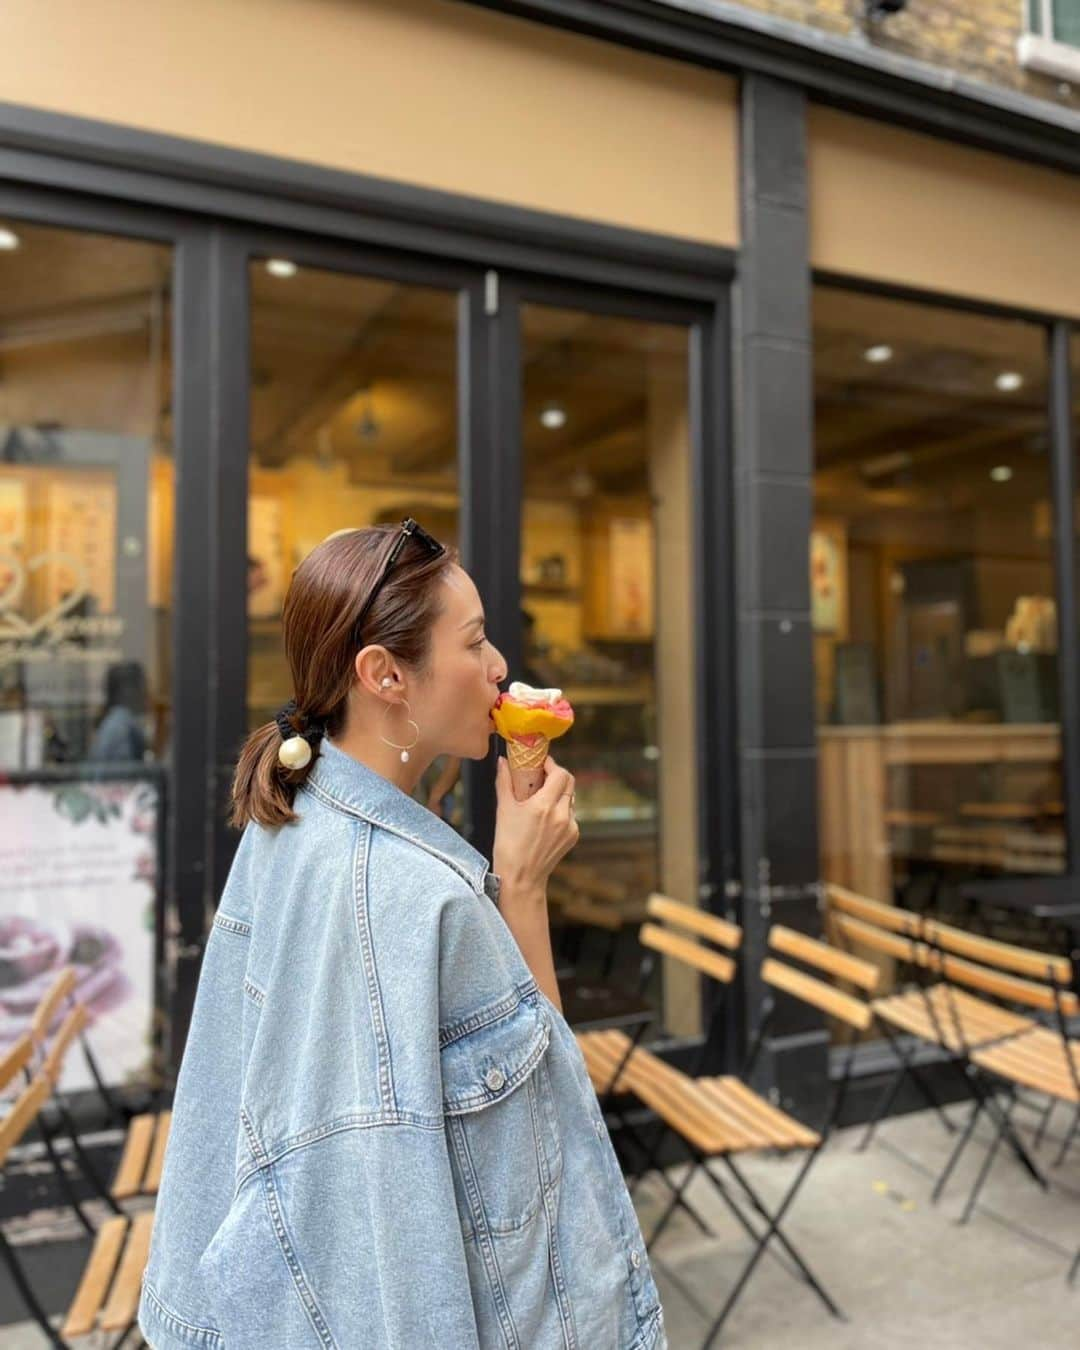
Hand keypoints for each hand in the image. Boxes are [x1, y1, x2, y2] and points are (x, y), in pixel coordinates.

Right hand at [492, 756, 578, 893]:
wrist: (521, 878)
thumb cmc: (508, 845)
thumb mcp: (503, 810)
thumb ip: (504, 782)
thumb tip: (502, 762)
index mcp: (544, 806)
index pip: (560, 774)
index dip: (552, 765)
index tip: (542, 764)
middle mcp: (562, 815)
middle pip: (569, 783)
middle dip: (557, 776)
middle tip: (542, 776)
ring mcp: (570, 826)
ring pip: (571, 798)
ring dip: (559, 793)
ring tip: (542, 798)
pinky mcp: (573, 837)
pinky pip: (571, 815)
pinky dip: (561, 810)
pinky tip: (546, 817)